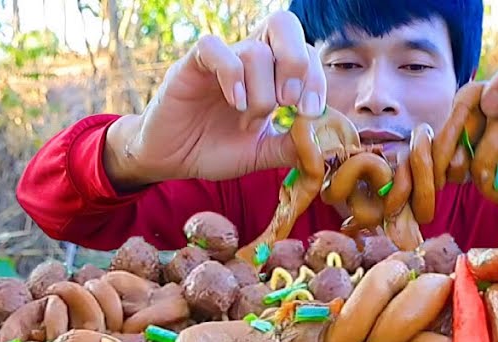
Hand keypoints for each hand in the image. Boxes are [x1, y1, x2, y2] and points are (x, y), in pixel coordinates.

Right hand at [104, 10, 324, 188]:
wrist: (172, 159)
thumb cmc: (215, 149)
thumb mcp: (261, 153)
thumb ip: (291, 146)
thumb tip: (326, 144)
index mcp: (271, 74)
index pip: (306, 52)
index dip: (316, 77)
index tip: (311, 112)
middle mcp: (249, 58)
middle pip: (284, 26)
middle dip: (297, 63)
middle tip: (289, 103)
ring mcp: (222, 59)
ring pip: (255, 50)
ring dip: (261, 93)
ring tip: (248, 122)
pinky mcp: (192, 65)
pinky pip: (215, 50)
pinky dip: (232, 76)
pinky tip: (235, 103)